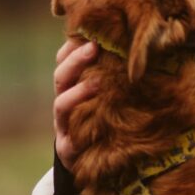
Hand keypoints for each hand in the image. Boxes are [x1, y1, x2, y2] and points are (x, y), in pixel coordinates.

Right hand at [52, 38, 98, 170]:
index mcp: (71, 86)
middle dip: (75, 61)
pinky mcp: (68, 149)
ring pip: (61, 105)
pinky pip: (70, 140)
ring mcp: (63, 125)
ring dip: (77, 92)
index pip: (63, 60)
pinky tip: (92, 126)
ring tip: (98, 82)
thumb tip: (133, 44)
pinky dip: (78, 133)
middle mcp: (63, 102)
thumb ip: (111, 72)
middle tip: (94, 47)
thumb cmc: (103, 119)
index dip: (72, 47)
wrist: (91, 160)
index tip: (90, 34)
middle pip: (61, 77)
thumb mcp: (106, 93)